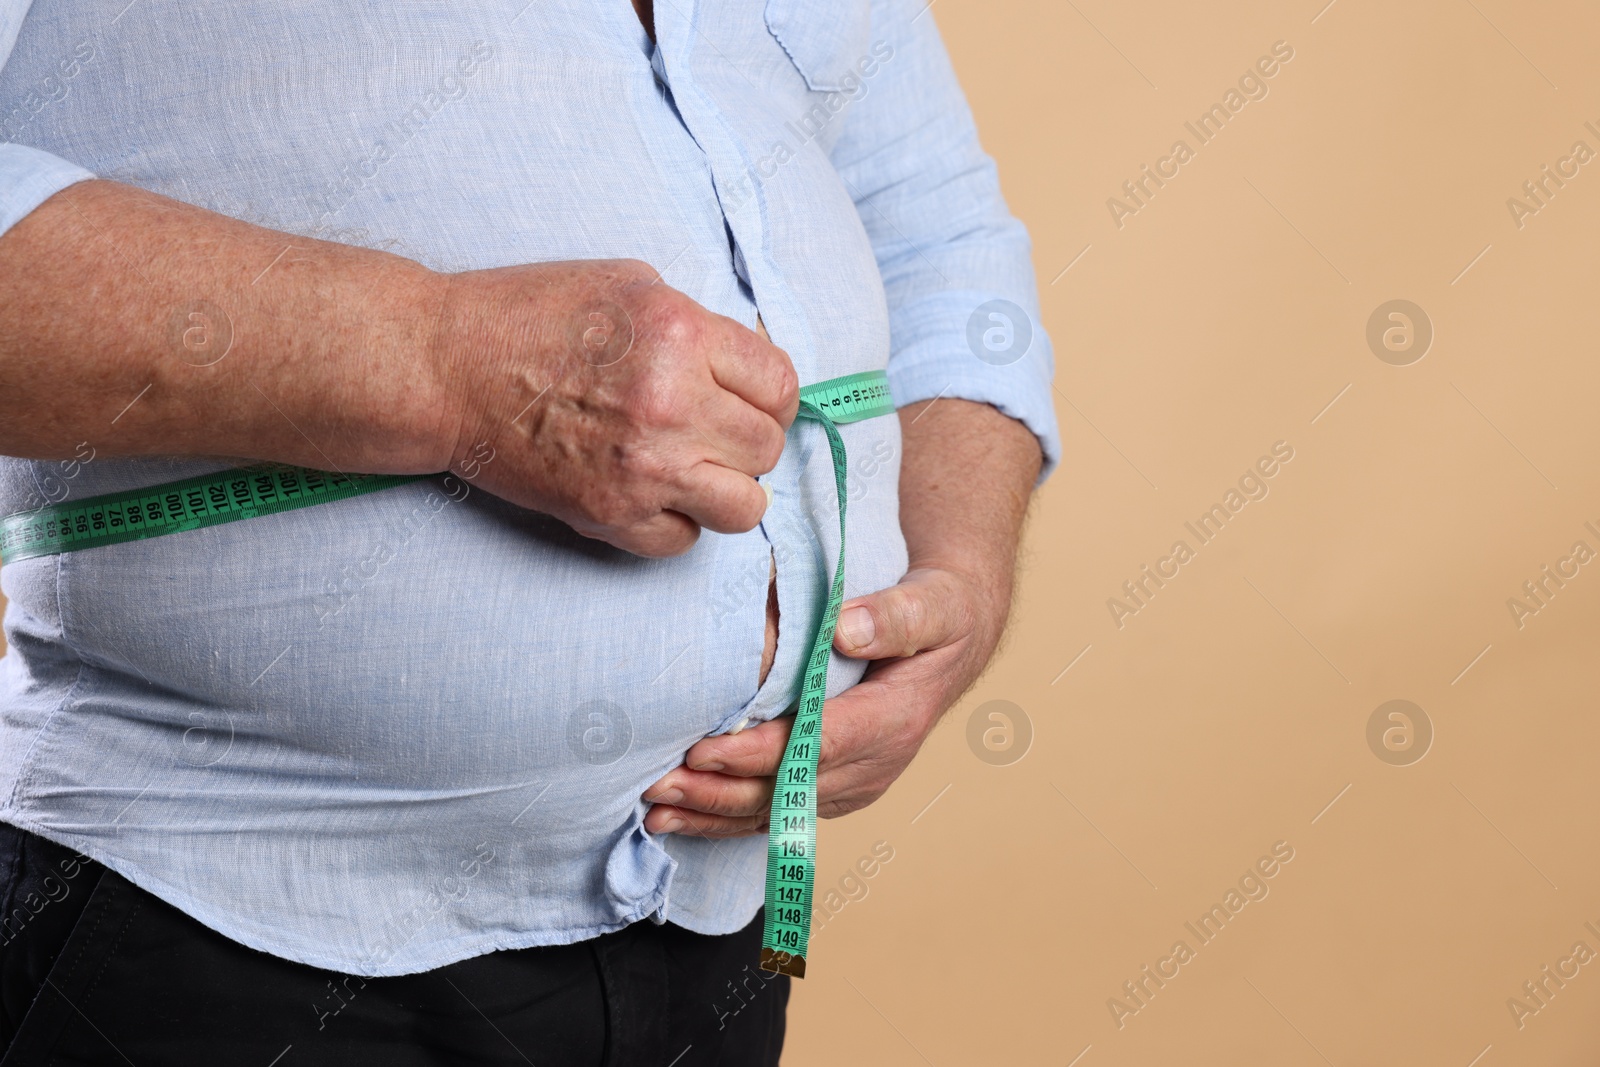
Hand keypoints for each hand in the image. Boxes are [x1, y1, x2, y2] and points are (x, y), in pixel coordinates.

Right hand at [430, 259, 798, 556]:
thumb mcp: (628, 284)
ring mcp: (642, 468)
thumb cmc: (527, 315)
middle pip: (767, 447)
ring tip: (694, 469)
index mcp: (680, 335)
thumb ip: (699, 325)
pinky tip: (649, 491)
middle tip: (713, 430)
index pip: (780, 385)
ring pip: (744, 508)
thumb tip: (748, 367)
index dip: (771, 395)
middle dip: (748, 439)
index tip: (752, 399)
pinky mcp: (609, 514)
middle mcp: (670, 405)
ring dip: (726, 489)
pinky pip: (683, 541)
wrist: (445, 367)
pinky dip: (675, 522)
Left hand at [641, 563, 1009, 835]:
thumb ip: (896, 616)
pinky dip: (727, 820)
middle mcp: (875, 764)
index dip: (760, 753)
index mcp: (895, 719)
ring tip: (655, 809)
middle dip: (721, 792)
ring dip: (715, 814)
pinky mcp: (834, 789)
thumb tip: (847, 631)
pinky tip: (681, 819)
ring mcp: (854, 784)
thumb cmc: (940, 613)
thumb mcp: (934, 602)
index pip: (819, 745)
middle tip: (657, 784)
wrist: (954, 641)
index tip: (705, 749)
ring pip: (778, 812)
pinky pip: (778, 814)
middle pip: (789, 790)